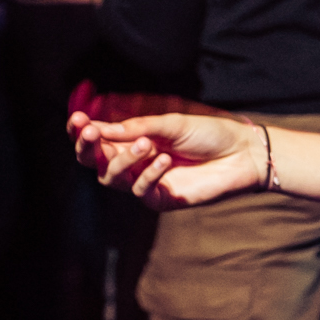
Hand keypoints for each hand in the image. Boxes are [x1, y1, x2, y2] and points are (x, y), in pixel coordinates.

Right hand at [67, 109, 265, 208]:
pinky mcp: (161, 199)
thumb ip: (136, 127)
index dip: (82, 132)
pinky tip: (164, 159)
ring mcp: (146, 181)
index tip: (76, 120)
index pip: (97, 139)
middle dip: (88, 147)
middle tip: (91, 133)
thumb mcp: (171, 123)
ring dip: (122, 159)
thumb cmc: (208, 134)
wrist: (242, 153)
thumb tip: (98, 127)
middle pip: (95, 161)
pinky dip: (148, 174)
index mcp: (132, 139)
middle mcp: (134, 162)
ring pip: (112, 178)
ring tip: (146, 143)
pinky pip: (141, 191)